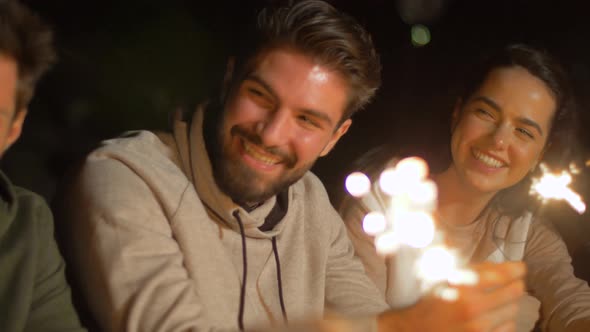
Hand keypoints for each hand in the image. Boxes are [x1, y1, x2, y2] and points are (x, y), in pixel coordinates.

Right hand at [377, 261, 525, 331]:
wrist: (414, 328)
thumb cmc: (427, 299)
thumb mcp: (443, 276)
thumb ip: (469, 268)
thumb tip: (499, 265)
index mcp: (461, 285)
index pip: (503, 274)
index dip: (516, 269)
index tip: (520, 268)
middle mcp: (473, 307)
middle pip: (515, 291)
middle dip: (514, 285)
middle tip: (511, 283)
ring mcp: (478, 327)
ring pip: (513, 311)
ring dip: (508, 304)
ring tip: (496, 301)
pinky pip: (508, 328)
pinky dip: (504, 321)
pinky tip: (492, 317)